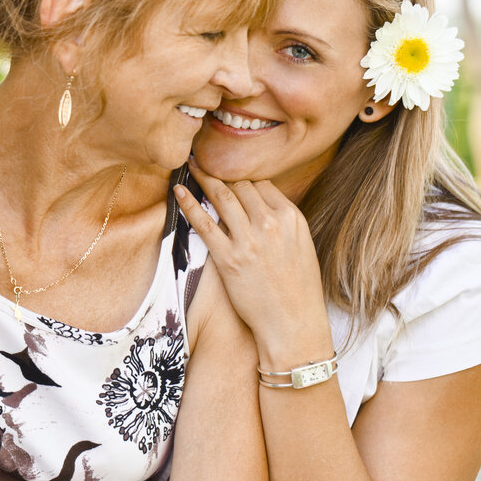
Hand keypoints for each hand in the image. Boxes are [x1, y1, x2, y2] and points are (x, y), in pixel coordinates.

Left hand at [173, 162, 331, 364]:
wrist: (293, 323)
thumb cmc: (298, 288)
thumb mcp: (301, 245)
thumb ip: (283, 221)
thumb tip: (260, 203)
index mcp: (292, 217)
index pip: (262, 184)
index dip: (242, 176)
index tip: (228, 170)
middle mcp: (271, 224)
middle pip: (240, 185)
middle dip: (221, 170)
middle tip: (204, 157)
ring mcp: (249, 240)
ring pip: (222, 197)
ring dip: (204, 177)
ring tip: (191, 165)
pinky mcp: (229, 258)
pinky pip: (204, 223)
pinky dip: (189, 204)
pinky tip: (179, 189)